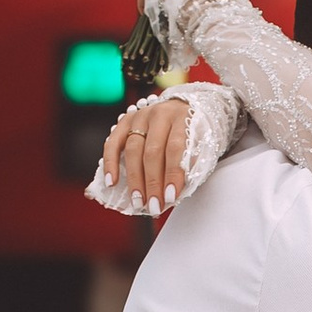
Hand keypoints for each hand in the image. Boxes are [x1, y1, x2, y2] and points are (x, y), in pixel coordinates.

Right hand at [99, 91, 197, 211]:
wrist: (183, 105)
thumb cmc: (192, 131)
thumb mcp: (201, 143)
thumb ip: (190, 164)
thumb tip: (174, 193)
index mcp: (183, 117)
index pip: (176, 147)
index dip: (172, 174)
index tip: (170, 197)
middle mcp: (160, 114)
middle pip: (152, 151)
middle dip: (152, 183)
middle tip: (154, 206)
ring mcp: (140, 116)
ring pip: (132, 150)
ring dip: (134, 179)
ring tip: (138, 201)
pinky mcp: (124, 120)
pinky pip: (112, 144)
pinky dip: (110, 164)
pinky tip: (111, 183)